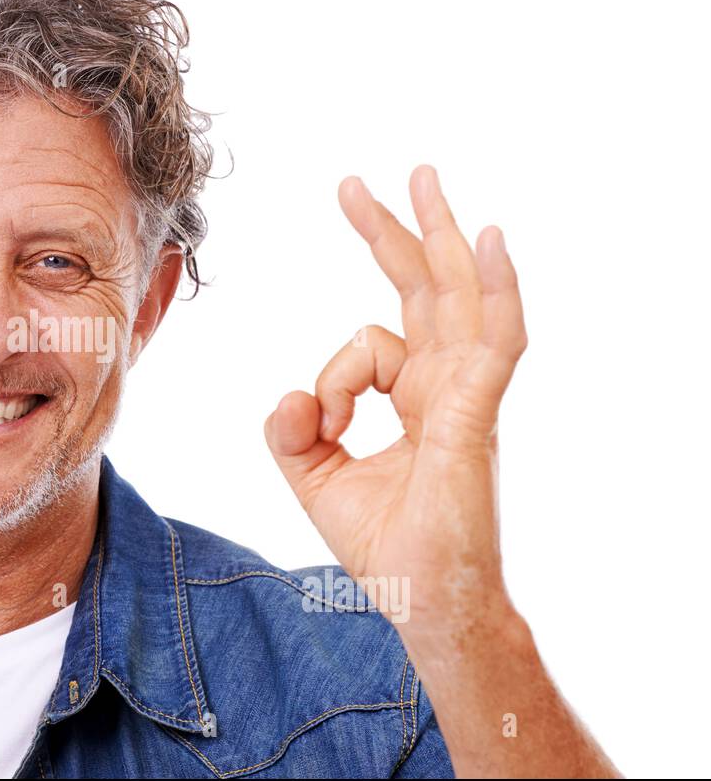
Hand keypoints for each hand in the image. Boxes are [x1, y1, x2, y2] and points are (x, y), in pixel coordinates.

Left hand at [263, 165, 527, 637]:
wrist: (427, 603)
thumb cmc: (388, 547)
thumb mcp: (317, 481)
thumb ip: (291, 434)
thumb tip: (286, 395)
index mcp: (416, 397)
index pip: (373, 341)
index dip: (333, 374)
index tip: (316, 424)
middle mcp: (447, 385)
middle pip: (423, 290)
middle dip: (397, 232)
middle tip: (363, 181)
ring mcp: (467, 396)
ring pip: (455, 297)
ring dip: (439, 235)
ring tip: (422, 177)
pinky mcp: (474, 415)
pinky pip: (492, 339)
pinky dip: (494, 287)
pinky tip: (485, 237)